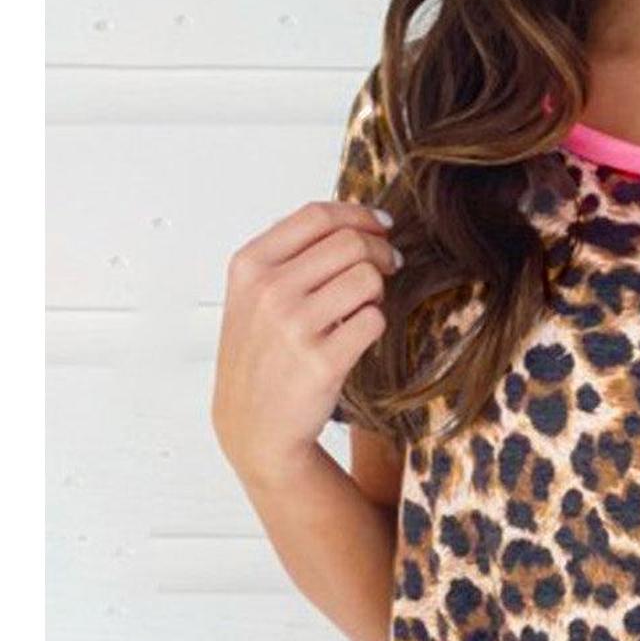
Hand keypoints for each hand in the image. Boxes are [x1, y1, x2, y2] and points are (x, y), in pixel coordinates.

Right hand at [211, 199, 402, 488]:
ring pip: (367, 278)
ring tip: (363, 307)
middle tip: (390, 264)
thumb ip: (289, 254)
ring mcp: (293, 326)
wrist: (253, 426)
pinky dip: (374, 325)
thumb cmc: (260, 356)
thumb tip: (350, 219)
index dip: (359, 214)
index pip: (317, 215)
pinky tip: (356, 337)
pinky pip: (374, 320)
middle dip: (381, 250)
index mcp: (249, 265)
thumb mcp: (252, 295)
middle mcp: (267, 291)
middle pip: (350, 242)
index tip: (382, 225)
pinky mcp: (322, 360)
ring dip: (377, 291)